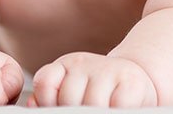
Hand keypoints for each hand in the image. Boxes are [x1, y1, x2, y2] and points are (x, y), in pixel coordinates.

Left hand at [29, 52, 156, 106]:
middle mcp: (85, 64)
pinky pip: (116, 108)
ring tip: (100, 112)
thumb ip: (50, 98)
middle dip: (73, 113)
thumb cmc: (101, 93)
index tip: (58, 108)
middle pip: (68, 99)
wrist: (139, 80)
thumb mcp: (72, 90)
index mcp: (67, 65)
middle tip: (84, 112)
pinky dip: (114, 112)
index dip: (48, 102)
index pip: (46, 83)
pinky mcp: (132, 84)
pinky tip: (116, 110)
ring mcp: (109, 71)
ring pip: (92, 105)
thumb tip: (33, 105)